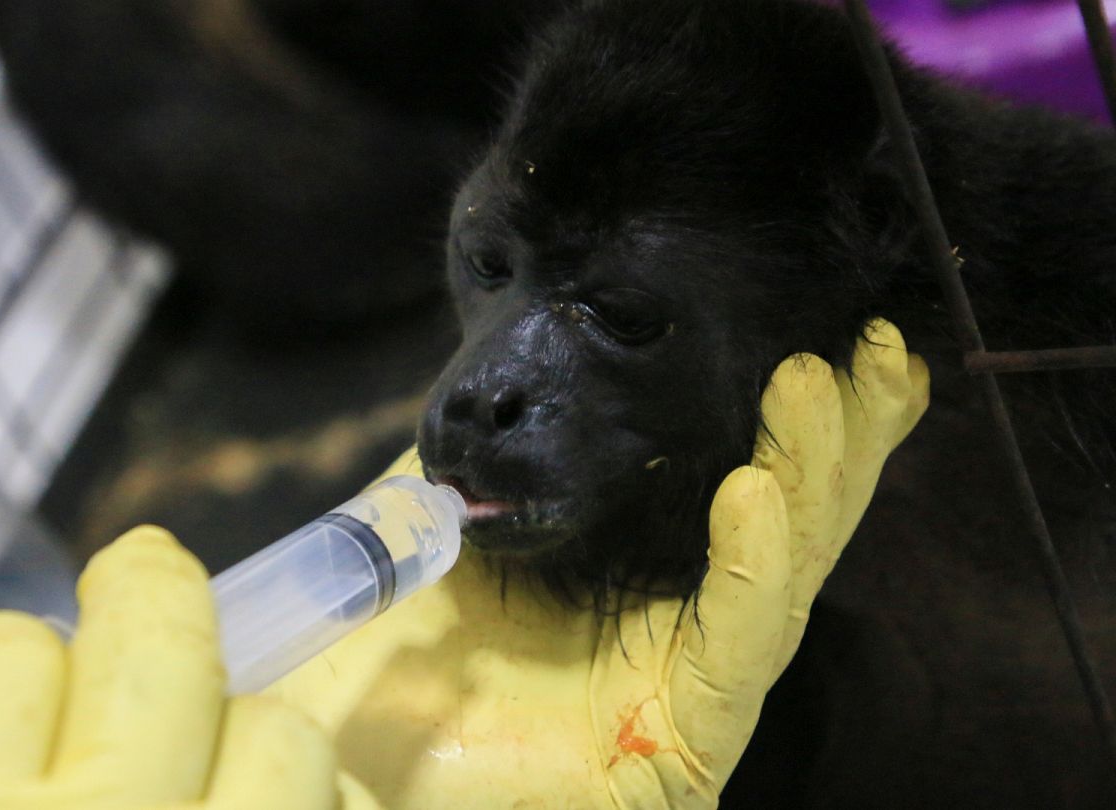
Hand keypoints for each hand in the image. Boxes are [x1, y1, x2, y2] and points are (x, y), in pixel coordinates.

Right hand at [0, 528, 381, 809]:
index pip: (4, 651)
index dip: (10, 656)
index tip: (22, 677)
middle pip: (165, 640)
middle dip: (151, 607)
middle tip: (145, 599)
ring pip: (277, 725)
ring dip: (246, 733)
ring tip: (208, 772)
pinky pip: (349, 806)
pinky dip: (316, 806)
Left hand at [271, 319, 928, 808]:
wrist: (354, 769)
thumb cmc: (390, 663)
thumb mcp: (425, 528)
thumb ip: (469, 455)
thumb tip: (493, 355)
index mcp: (636, 576)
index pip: (741, 483)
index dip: (793, 417)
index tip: (823, 328)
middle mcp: (679, 629)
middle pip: (788, 522)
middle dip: (837, 433)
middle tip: (872, 343)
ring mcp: (686, 690)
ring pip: (782, 579)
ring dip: (805, 475)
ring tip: (816, 385)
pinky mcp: (680, 747)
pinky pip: (730, 652)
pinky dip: (749, 569)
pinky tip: (755, 494)